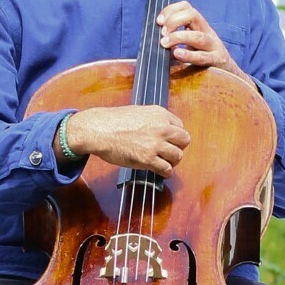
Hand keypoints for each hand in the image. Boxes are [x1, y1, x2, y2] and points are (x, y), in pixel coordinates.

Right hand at [63, 103, 190, 174]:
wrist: (100, 130)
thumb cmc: (113, 121)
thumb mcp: (138, 112)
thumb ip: (152, 120)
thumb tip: (157, 128)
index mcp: (160, 114)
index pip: (180, 127)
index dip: (175, 137)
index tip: (169, 142)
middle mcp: (162, 128)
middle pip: (184, 141)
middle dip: (178, 148)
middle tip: (170, 154)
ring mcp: (155, 144)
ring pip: (178, 156)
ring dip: (172, 162)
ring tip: (165, 164)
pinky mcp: (147, 159)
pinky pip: (166, 169)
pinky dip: (166, 173)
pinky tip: (162, 173)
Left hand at [157, 0, 239, 74]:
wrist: (229, 75)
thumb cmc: (204, 59)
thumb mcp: (190, 45)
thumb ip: (175, 41)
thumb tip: (153, 41)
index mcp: (200, 26)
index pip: (187, 8)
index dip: (172, 10)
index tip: (159, 21)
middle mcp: (208, 32)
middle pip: (193, 15)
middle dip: (175, 21)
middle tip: (162, 33)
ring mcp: (213, 46)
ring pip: (198, 36)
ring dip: (179, 37)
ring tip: (164, 43)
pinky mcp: (215, 61)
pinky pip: (202, 57)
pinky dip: (188, 55)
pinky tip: (177, 53)